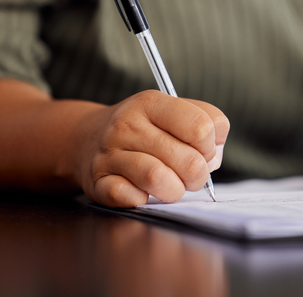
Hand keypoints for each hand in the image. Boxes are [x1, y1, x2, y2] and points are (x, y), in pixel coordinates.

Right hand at [70, 90, 229, 207]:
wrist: (87, 138)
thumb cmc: (144, 129)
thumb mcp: (173, 111)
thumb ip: (206, 123)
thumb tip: (214, 156)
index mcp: (151, 103)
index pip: (201, 127)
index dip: (211, 146)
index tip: (202, 150)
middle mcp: (127, 125)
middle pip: (188, 160)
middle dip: (198, 175)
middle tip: (190, 175)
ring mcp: (110, 154)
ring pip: (158, 178)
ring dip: (175, 191)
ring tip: (171, 186)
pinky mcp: (98, 182)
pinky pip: (129, 198)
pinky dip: (143, 200)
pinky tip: (142, 191)